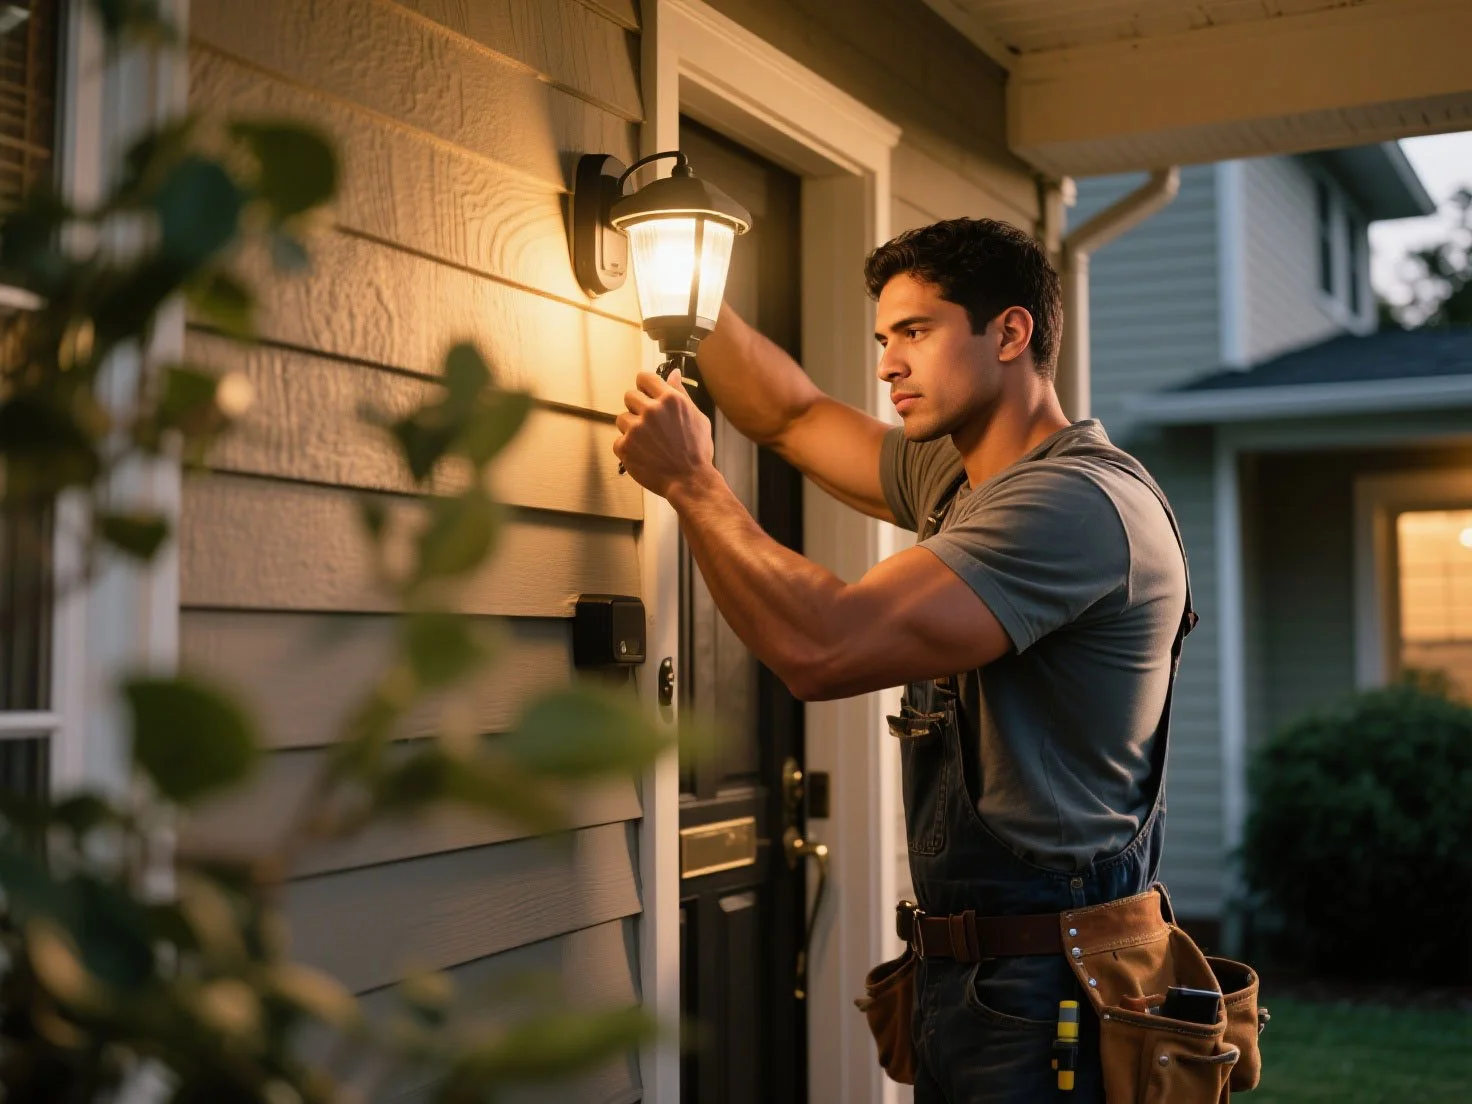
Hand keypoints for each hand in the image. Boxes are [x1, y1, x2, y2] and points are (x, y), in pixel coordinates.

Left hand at [613, 369, 715, 498]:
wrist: (690, 481)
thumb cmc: (697, 451)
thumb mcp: (697, 417)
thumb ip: (681, 393)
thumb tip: (673, 374)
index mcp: (670, 400)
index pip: (644, 377)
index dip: (644, 386)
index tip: (646, 395)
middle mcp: (652, 411)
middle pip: (629, 396)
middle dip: (637, 408)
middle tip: (649, 424)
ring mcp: (636, 429)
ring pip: (621, 418)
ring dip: (631, 428)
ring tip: (648, 442)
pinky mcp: (626, 446)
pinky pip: (618, 441)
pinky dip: (627, 448)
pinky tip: (643, 454)